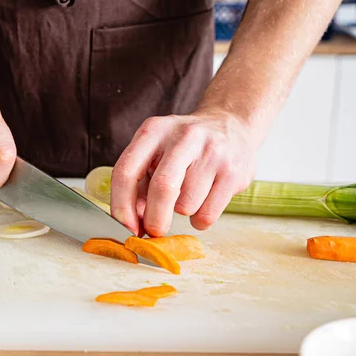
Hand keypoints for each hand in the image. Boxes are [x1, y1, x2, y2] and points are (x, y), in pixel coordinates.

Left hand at [110, 109, 257, 236]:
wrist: (231, 124)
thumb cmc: (183, 147)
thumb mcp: (155, 154)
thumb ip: (139, 187)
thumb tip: (134, 224)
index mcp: (154, 131)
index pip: (126, 171)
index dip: (121, 206)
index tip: (126, 227)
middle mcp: (183, 137)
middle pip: (162, 188)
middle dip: (154, 220)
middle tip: (154, 231)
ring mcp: (212, 152)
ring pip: (186, 206)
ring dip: (182, 213)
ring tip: (189, 195)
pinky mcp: (234, 172)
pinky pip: (208, 215)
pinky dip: (200, 219)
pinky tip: (204, 201)